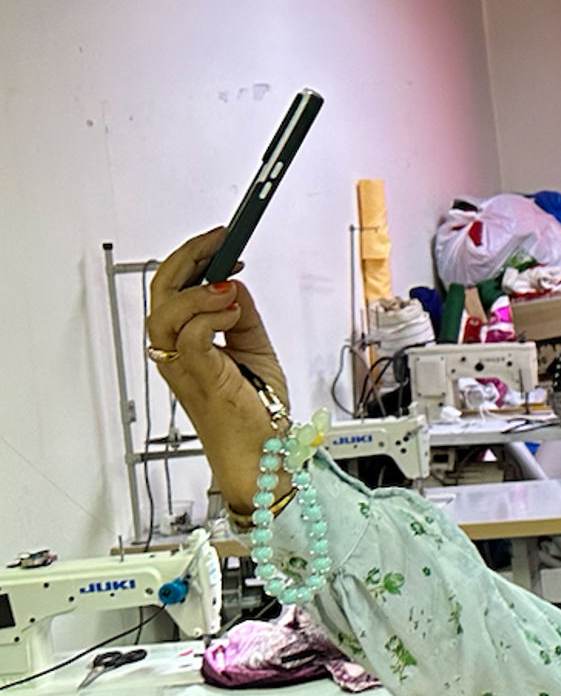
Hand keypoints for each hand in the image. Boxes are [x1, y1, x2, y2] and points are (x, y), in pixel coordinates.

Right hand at [146, 227, 287, 516]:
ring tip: (229, 284)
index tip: (222, 242)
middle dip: (189, 258)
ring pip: (164, 313)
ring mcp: (184, 366)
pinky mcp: (201, 379)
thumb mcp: (254, 349)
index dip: (193, 260)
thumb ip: (241, 316)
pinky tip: (232, 310)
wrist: (263, 454)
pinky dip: (208, 316)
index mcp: (184, 343)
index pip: (173, 290)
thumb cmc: (256, 413)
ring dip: (198, 290)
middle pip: (162, 292)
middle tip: (221, 240)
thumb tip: (233, 284)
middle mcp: (176, 352)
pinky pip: (189, 338)